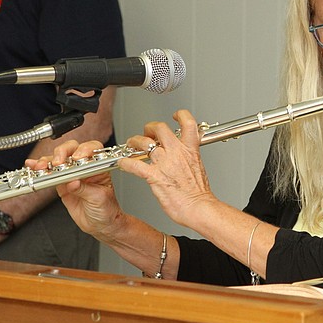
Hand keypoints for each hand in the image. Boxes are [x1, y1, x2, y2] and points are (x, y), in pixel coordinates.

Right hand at [27, 139, 125, 242]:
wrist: (99, 225)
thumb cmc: (106, 209)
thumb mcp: (98, 198)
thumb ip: (84, 189)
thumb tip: (72, 182)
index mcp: (98, 166)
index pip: (91, 149)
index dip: (83, 150)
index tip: (76, 158)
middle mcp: (84, 167)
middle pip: (72, 150)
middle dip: (62, 153)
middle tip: (57, 162)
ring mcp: (71, 174)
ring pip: (58, 159)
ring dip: (47, 161)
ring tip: (41, 166)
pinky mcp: (61, 183)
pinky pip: (49, 173)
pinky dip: (40, 168)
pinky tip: (33, 166)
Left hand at [120, 112, 217, 228]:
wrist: (200, 208)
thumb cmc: (199, 194)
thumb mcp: (198, 169)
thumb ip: (189, 160)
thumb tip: (184, 159)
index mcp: (190, 150)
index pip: (188, 123)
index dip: (181, 115)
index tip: (175, 115)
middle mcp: (177, 153)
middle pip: (160, 128)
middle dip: (150, 127)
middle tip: (147, 133)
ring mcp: (165, 163)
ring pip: (144, 143)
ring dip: (134, 142)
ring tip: (131, 145)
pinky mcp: (154, 176)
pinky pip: (134, 165)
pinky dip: (125, 163)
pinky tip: (122, 163)